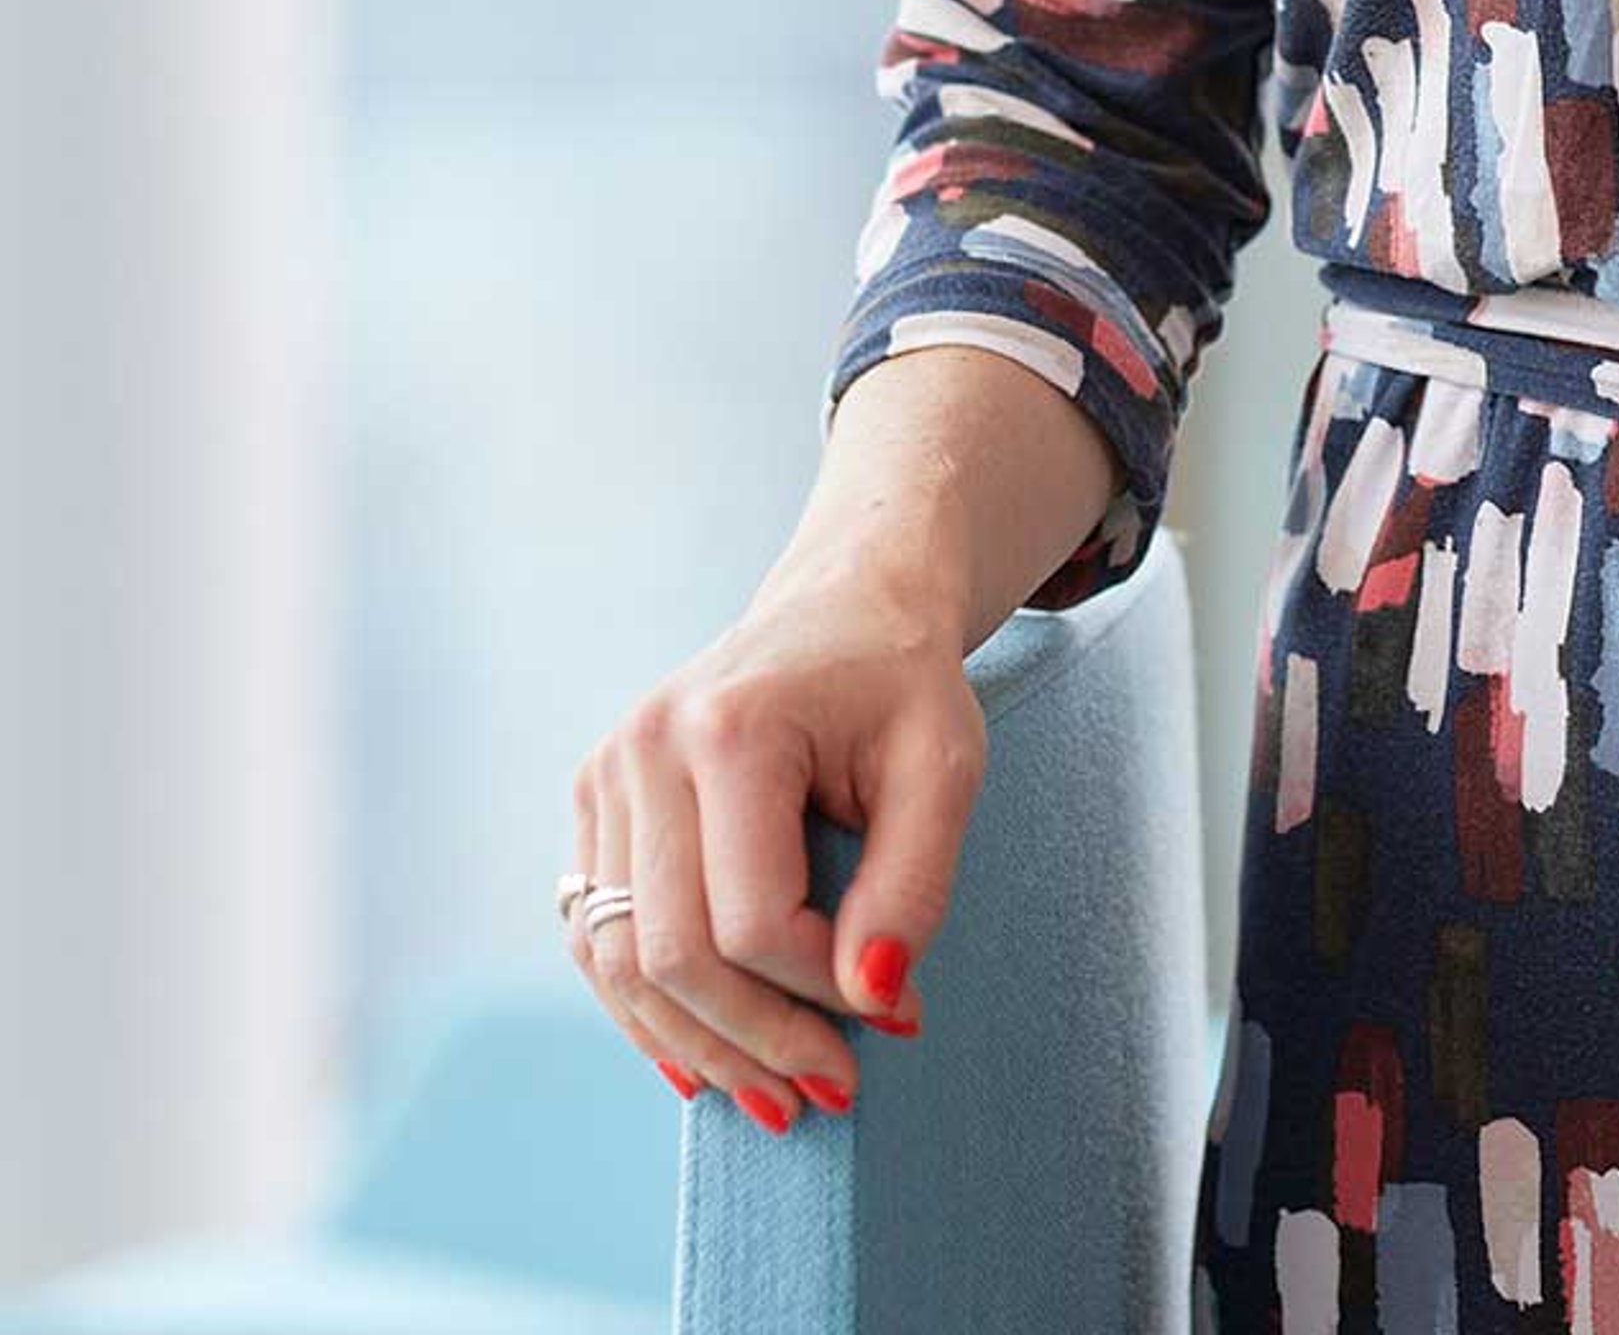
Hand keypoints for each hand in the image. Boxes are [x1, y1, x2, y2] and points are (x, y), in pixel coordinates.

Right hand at [564, 549, 983, 1130]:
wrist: (846, 603)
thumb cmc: (903, 684)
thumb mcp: (945, 768)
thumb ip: (914, 884)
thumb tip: (874, 1002)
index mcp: (732, 728)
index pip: (750, 922)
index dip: (817, 988)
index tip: (893, 1008)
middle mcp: (646, 749)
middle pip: (668, 955)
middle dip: (753, 1041)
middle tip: (831, 1091)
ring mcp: (605, 774)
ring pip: (616, 963)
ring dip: (695, 1045)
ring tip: (775, 1096)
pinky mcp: (593, 800)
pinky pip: (596, 936)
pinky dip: (648, 1008)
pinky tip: (707, 1053)